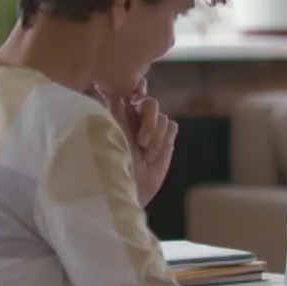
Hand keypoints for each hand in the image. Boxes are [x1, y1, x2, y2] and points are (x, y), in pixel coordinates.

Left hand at [98, 80, 177, 205]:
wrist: (130, 189)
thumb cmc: (114, 165)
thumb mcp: (114, 138)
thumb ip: (117, 116)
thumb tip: (117, 95)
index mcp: (119, 115)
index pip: (131, 95)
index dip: (135, 99)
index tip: (132, 115)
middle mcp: (136, 119)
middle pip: (150, 104)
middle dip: (149, 123)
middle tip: (142, 144)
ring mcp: (152, 129)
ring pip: (162, 118)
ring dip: (156, 137)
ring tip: (147, 157)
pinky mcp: (165, 139)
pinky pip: (172, 126)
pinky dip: (165, 139)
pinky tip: (156, 155)